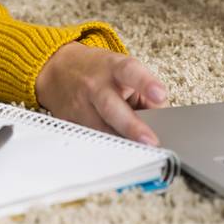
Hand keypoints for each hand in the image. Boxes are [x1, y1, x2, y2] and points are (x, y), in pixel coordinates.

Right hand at [35, 41, 167, 144]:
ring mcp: (80, 106)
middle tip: (151, 141)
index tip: (160, 95)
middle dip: (132, 126)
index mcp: (113, 67)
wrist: (60, 69)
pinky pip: (91, 140)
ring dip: (121, 144)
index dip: (145, 83)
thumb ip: (145, 95)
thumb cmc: (99, 70)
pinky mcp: (71, 123)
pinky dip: (107, 150)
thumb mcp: (124, 70)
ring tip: (140, 154)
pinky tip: (119, 155)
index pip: (130, 71)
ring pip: (99, 130)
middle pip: (111, 107)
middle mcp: (95, 86)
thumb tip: (163, 122)